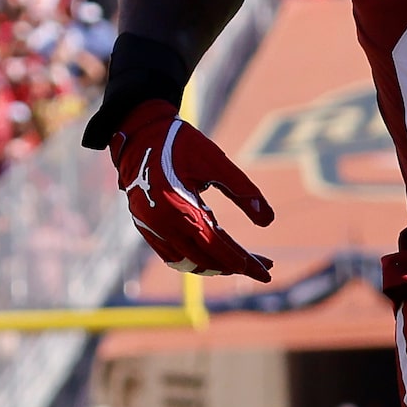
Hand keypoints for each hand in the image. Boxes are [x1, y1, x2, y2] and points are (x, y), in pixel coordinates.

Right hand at [106, 100, 275, 281]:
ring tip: (243, 263)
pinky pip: (171, 254)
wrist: (138, 133)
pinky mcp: (145, 226)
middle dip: (237, 265)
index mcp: (179, 206)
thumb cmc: (180, 144)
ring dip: (217, 266)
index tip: (266, 272)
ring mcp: (150, 226)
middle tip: (265, 266)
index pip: (217, 246)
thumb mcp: (216, 161)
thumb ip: (243, 190)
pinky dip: (195, 260)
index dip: (243, 262)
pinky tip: (215, 258)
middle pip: (205, 258)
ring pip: (187, 261)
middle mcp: (161, 222)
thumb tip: (268, 221)